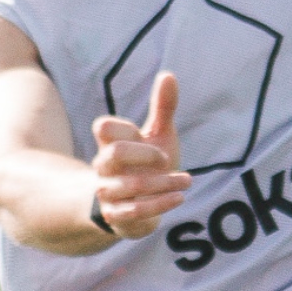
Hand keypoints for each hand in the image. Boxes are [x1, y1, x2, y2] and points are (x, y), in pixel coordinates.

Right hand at [90, 71, 191, 238]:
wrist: (134, 205)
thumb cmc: (146, 164)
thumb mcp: (157, 135)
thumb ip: (162, 107)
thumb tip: (168, 74)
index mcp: (110, 143)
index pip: (104, 127)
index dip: (128, 129)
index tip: (148, 137)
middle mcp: (104, 167)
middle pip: (113, 154)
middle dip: (146, 155)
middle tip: (167, 158)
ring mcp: (108, 192)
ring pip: (131, 185)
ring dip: (164, 182)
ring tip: (187, 180)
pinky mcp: (118, 216)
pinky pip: (136, 211)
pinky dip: (161, 203)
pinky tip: (180, 197)